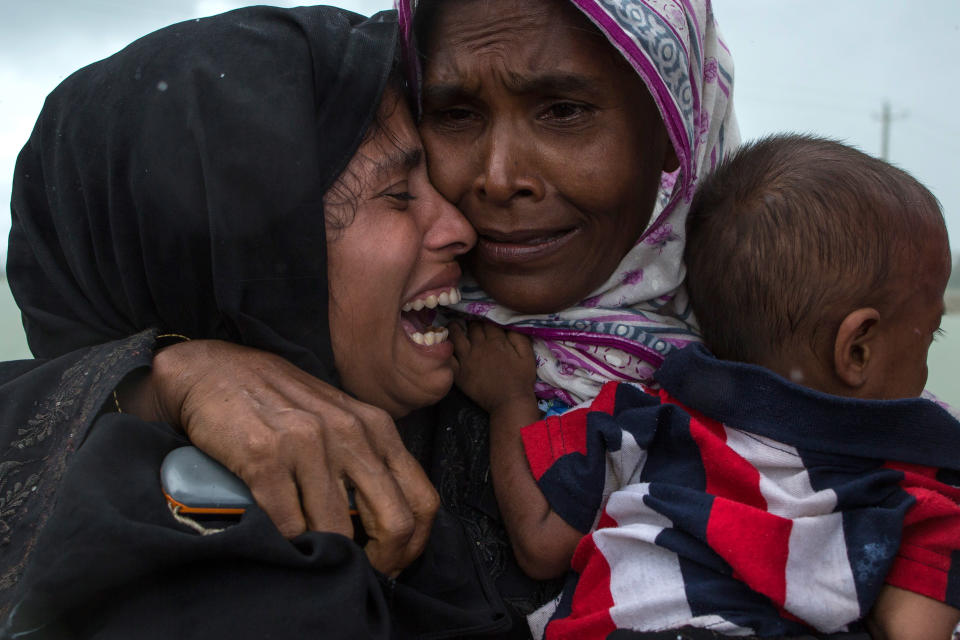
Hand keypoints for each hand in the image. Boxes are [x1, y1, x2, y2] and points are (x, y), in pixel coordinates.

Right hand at [138, 339, 438, 575]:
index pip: (422, 499)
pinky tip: (285, 541)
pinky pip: (289, 523)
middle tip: (361, 574)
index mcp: (376, 427)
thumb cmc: (282, 402)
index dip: (413, 545)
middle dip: (382, 561)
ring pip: (338, 530)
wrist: (216, 371)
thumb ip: (367, 459)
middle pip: (395, 521)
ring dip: (330, 556)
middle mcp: (350, 433)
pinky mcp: (265, 457)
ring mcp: (308, 444)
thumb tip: (389, 521)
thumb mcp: (341, 419)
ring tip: (319, 559)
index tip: (392, 562)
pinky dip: (289, 543)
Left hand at [449, 321, 536, 413]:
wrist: (509, 401)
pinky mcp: (459, 372)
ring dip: (454, 327)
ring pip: (456, 336)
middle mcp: (479, 346)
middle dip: (471, 320)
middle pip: (472, 326)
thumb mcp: (527, 355)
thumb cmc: (521, 379)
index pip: (487, 321)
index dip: (485, 317)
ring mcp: (467, 359)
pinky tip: (444, 343)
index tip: (483, 316)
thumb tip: (509, 323)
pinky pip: (448, 357)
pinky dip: (445, 348)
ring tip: (453, 324)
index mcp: (496, 341)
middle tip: (469, 317)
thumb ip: (519, 337)